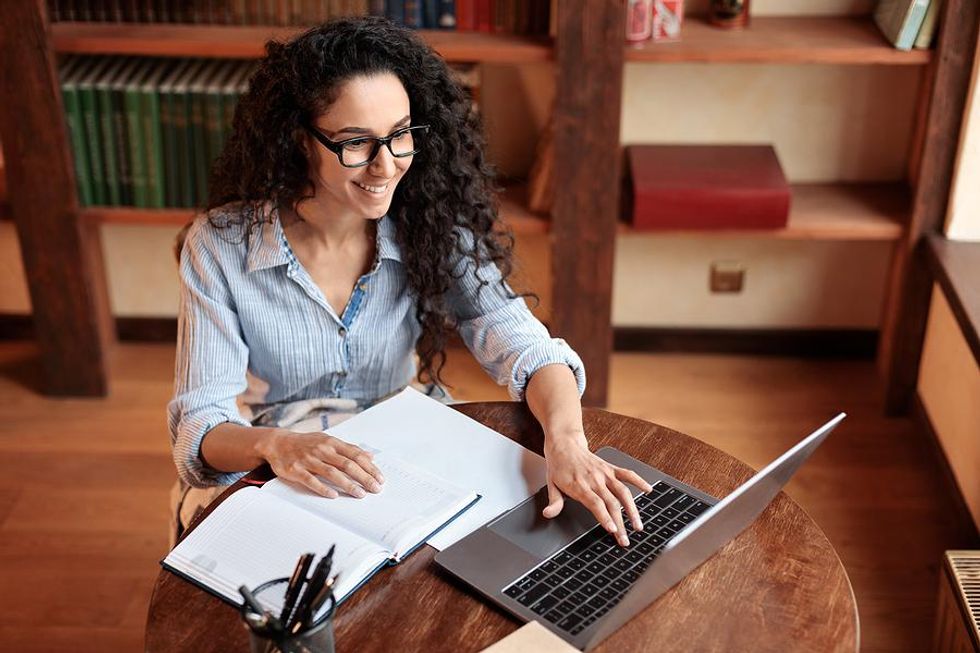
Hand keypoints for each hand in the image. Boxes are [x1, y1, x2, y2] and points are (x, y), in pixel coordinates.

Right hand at [258, 430, 384, 498]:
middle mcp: (322, 449)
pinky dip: (323, 488)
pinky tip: (334, 495)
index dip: (369, 467)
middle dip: (363, 477)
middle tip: (375, 489)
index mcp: (332, 442)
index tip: (380, 478)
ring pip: (332, 473)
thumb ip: (348, 449)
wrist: (277, 443)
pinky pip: (311, 480)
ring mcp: (308, 460)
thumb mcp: (328, 440)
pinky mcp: (296, 470)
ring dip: (348, 484)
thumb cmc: (306, 444)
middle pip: (347, 464)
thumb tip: (370, 456)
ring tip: (360, 494)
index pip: (355, 455)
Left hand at [542, 436, 651, 546]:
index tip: (612, 530)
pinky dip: (639, 481)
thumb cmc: (559, 466)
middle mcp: (594, 479)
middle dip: (620, 523)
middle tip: (625, 540)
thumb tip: (548, 514)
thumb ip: (554, 501)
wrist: (564, 444)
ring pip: (623, 492)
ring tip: (638, 526)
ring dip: (632, 509)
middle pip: (611, 503)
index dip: (604, 517)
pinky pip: (627, 474)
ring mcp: (604, 473)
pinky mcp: (610, 468)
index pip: (595, 503)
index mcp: (579, 485)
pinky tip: (648, 490)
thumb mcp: (550, 484)